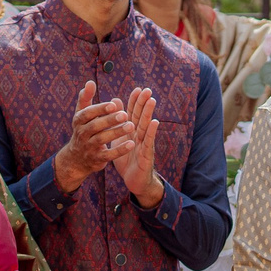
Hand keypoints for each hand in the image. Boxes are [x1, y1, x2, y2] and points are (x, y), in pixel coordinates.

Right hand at [49, 81, 137, 192]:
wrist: (77, 158)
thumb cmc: (84, 129)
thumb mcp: (82, 114)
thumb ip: (86, 98)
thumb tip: (90, 82)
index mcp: (78, 121)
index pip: (87, 113)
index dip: (100, 109)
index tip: (113, 104)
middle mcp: (81, 134)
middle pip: (95, 126)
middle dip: (110, 120)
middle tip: (125, 114)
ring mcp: (88, 147)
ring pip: (102, 140)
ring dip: (117, 132)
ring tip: (131, 126)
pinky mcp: (97, 159)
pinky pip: (109, 155)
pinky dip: (120, 150)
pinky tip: (132, 144)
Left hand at [117, 88, 162, 206]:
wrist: (134, 181)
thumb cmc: (128, 159)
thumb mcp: (120, 139)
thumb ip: (118, 122)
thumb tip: (115, 103)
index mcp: (132, 132)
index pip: (134, 114)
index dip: (135, 102)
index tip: (137, 89)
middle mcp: (140, 136)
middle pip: (141, 117)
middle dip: (144, 103)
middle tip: (147, 89)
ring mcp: (144, 144)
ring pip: (146, 127)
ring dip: (149, 113)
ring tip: (151, 101)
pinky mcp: (146, 155)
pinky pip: (148, 142)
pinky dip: (152, 132)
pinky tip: (155, 123)